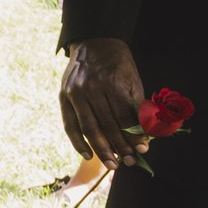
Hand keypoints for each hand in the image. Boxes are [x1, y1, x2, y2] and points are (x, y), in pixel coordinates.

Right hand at [60, 37, 147, 166]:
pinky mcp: (63, 97)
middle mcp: (92, 89)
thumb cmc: (118, 64)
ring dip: (101, 150)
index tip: (142, 150)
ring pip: (88, 129)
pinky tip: (88, 154)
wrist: (94, 42)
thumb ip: (136, 106)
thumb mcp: (132, 80)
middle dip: (120, 147)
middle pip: (107, 126)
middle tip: (129, 162)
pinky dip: (78, 142)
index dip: (134, 136)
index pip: (124, 118)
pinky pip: (70, 125)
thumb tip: (143, 135)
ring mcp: (75, 94)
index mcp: (112, 83)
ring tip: (112, 164)